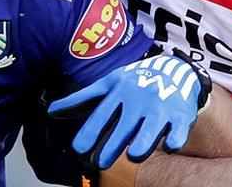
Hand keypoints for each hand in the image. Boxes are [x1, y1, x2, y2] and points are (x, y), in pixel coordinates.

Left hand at [48, 52, 211, 169]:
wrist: (175, 70)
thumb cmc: (134, 81)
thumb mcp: (107, 84)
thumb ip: (81, 99)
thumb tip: (51, 111)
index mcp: (118, 92)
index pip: (101, 114)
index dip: (90, 132)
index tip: (79, 149)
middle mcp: (137, 100)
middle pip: (123, 126)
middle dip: (112, 144)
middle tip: (100, 162)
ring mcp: (159, 107)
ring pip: (150, 128)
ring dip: (143, 142)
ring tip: (134, 156)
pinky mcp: (180, 115)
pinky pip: (178, 130)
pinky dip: (175, 139)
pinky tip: (170, 145)